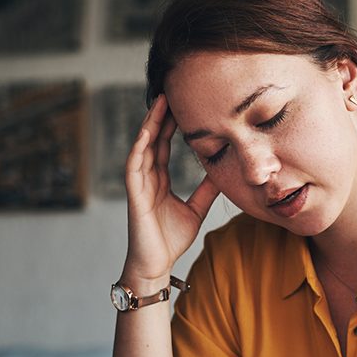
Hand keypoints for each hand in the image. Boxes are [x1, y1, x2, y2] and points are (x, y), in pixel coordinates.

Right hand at [121, 94, 220, 289]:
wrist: (157, 265)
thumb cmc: (171, 240)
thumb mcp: (196, 209)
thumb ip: (206, 191)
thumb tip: (223, 173)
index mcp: (159, 180)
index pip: (165, 146)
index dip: (172, 125)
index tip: (182, 104)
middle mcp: (147, 178)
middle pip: (153, 140)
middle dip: (160, 116)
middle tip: (170, 91)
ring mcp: (138, 186)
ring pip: (142, 148)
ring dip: (149, 125)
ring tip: (158, 103)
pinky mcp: (134, 197)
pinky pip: (133, 168)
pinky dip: (138, 150)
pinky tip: (146, 134)